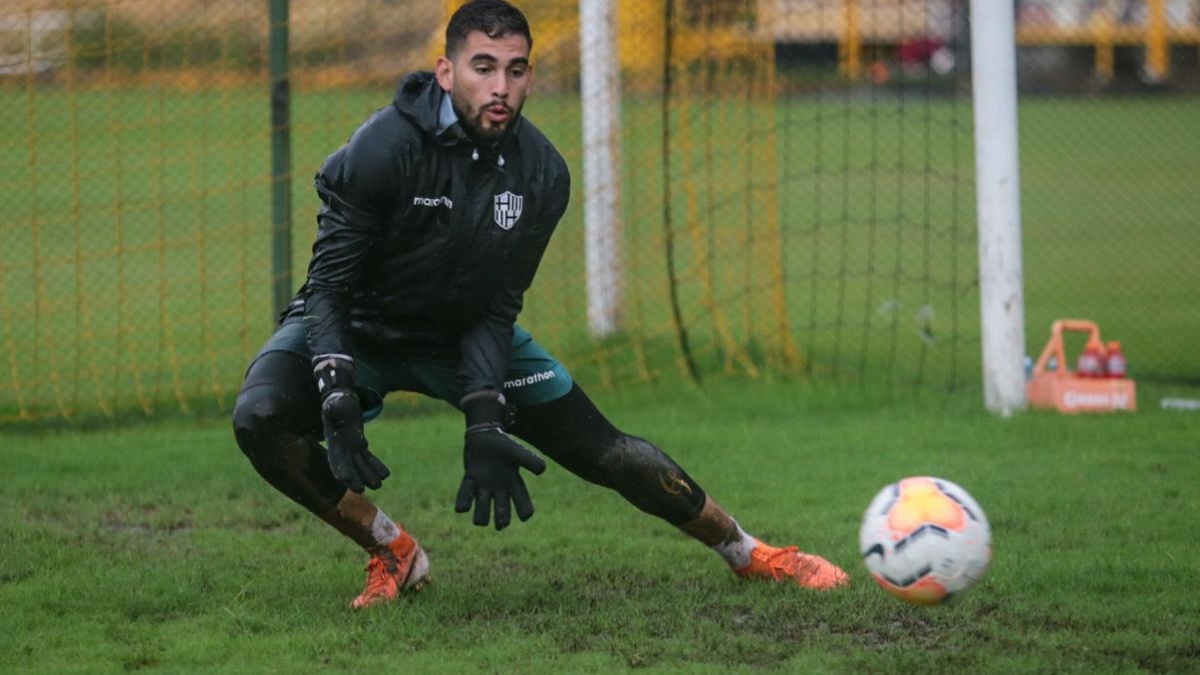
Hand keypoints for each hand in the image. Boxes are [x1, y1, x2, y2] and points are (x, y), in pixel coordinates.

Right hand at [314, 357, 389, 492]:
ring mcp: (350, 446)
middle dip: (354, 478)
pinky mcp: (359, 443)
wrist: (341, 399)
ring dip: (367, 475)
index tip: (345, 480)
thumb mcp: (335, 403)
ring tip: (378, 485)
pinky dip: (374, 465)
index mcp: (334, 440)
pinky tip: (385, 474)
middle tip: (362, 490)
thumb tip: (331, 408)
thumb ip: (333, 409)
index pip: (335, 459)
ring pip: (359, 464)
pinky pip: (367, 457)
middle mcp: (341, 447)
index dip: (341, 469)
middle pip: (348, 466)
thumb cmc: (337, 400)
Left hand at [455, 425, 545, 529]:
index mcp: (514, 483)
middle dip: (502, 519)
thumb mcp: (517, 451)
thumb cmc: (503, 445)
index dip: (525, 510)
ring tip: (481, 521)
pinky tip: (462, 509)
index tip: (525, 516)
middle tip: (501, 524)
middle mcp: (499, 489)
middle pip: (502, 511)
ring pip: (482, 509)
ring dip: (481, 515)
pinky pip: (465, 494)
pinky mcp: (470, 481)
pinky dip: (464, 501)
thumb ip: (529, 459)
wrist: (484, 435)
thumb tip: (542, 470)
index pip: (522, 501)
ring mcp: (483, 487)